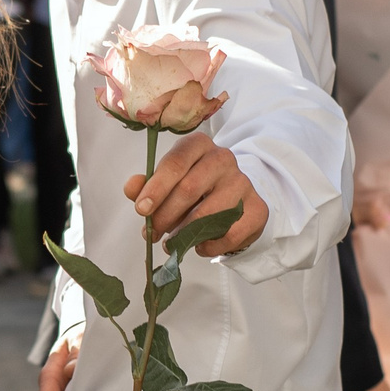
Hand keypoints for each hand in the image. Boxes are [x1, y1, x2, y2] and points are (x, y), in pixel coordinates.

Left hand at [125, 132, 267, 254]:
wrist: (233, 198)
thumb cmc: (193, 187)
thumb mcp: (167, 182)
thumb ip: (147, 185)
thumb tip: (132, 188)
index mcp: (198, 145)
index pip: (175, 162)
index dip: (156, 187)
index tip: (141, 209)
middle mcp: (223, 158)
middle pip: (189, 188)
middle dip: (165, 215)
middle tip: (152, 233)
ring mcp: (243, 183)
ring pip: (209, 214)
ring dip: (184, 234)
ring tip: (172, 243)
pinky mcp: (258, 208)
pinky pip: (230, 233)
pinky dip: (209, 245)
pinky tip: (199, 245)